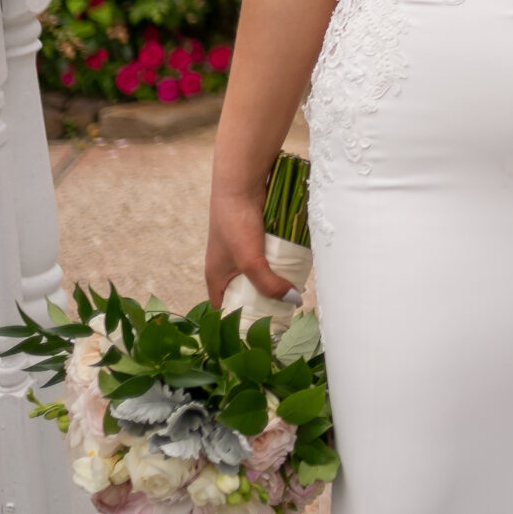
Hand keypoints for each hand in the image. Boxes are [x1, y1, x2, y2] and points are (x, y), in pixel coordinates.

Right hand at [205, 181, 297, 309]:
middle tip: (285, 314)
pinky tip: (296, 269)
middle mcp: (227, 266)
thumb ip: (269, 283)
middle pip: (245, 292)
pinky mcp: (257, 238)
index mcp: (216, 277)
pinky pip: (269, 257)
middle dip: (263, 302)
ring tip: (295, 293)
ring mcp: (243, 251)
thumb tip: (293, 300)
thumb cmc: (236, 223)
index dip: (238, 320)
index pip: (223, 308)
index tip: (259, 330)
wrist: (241, 183)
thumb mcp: (251, 260)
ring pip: (260, 274)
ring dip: (274, 282)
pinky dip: (280, 264)